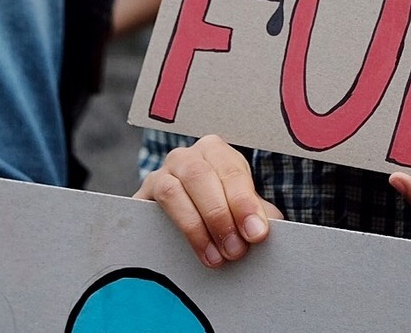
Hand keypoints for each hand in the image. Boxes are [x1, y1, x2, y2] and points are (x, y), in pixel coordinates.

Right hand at [134, 135, 282, 267]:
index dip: (245, 203)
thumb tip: (268, 229)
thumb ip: (257, 215)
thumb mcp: (240, 207)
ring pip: (175, 190)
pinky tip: (189, 252)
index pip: (232, 172)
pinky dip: (175, 229)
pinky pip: (153, 206)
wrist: (181, 212)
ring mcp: (161, 173)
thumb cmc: (219, 208)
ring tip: (216, 258)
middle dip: (221, 216)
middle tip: (236, 251)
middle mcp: (187, 156)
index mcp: (217, 152)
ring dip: (197, 226)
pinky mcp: (143, 195)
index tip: (257, 234)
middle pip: (202, 177)